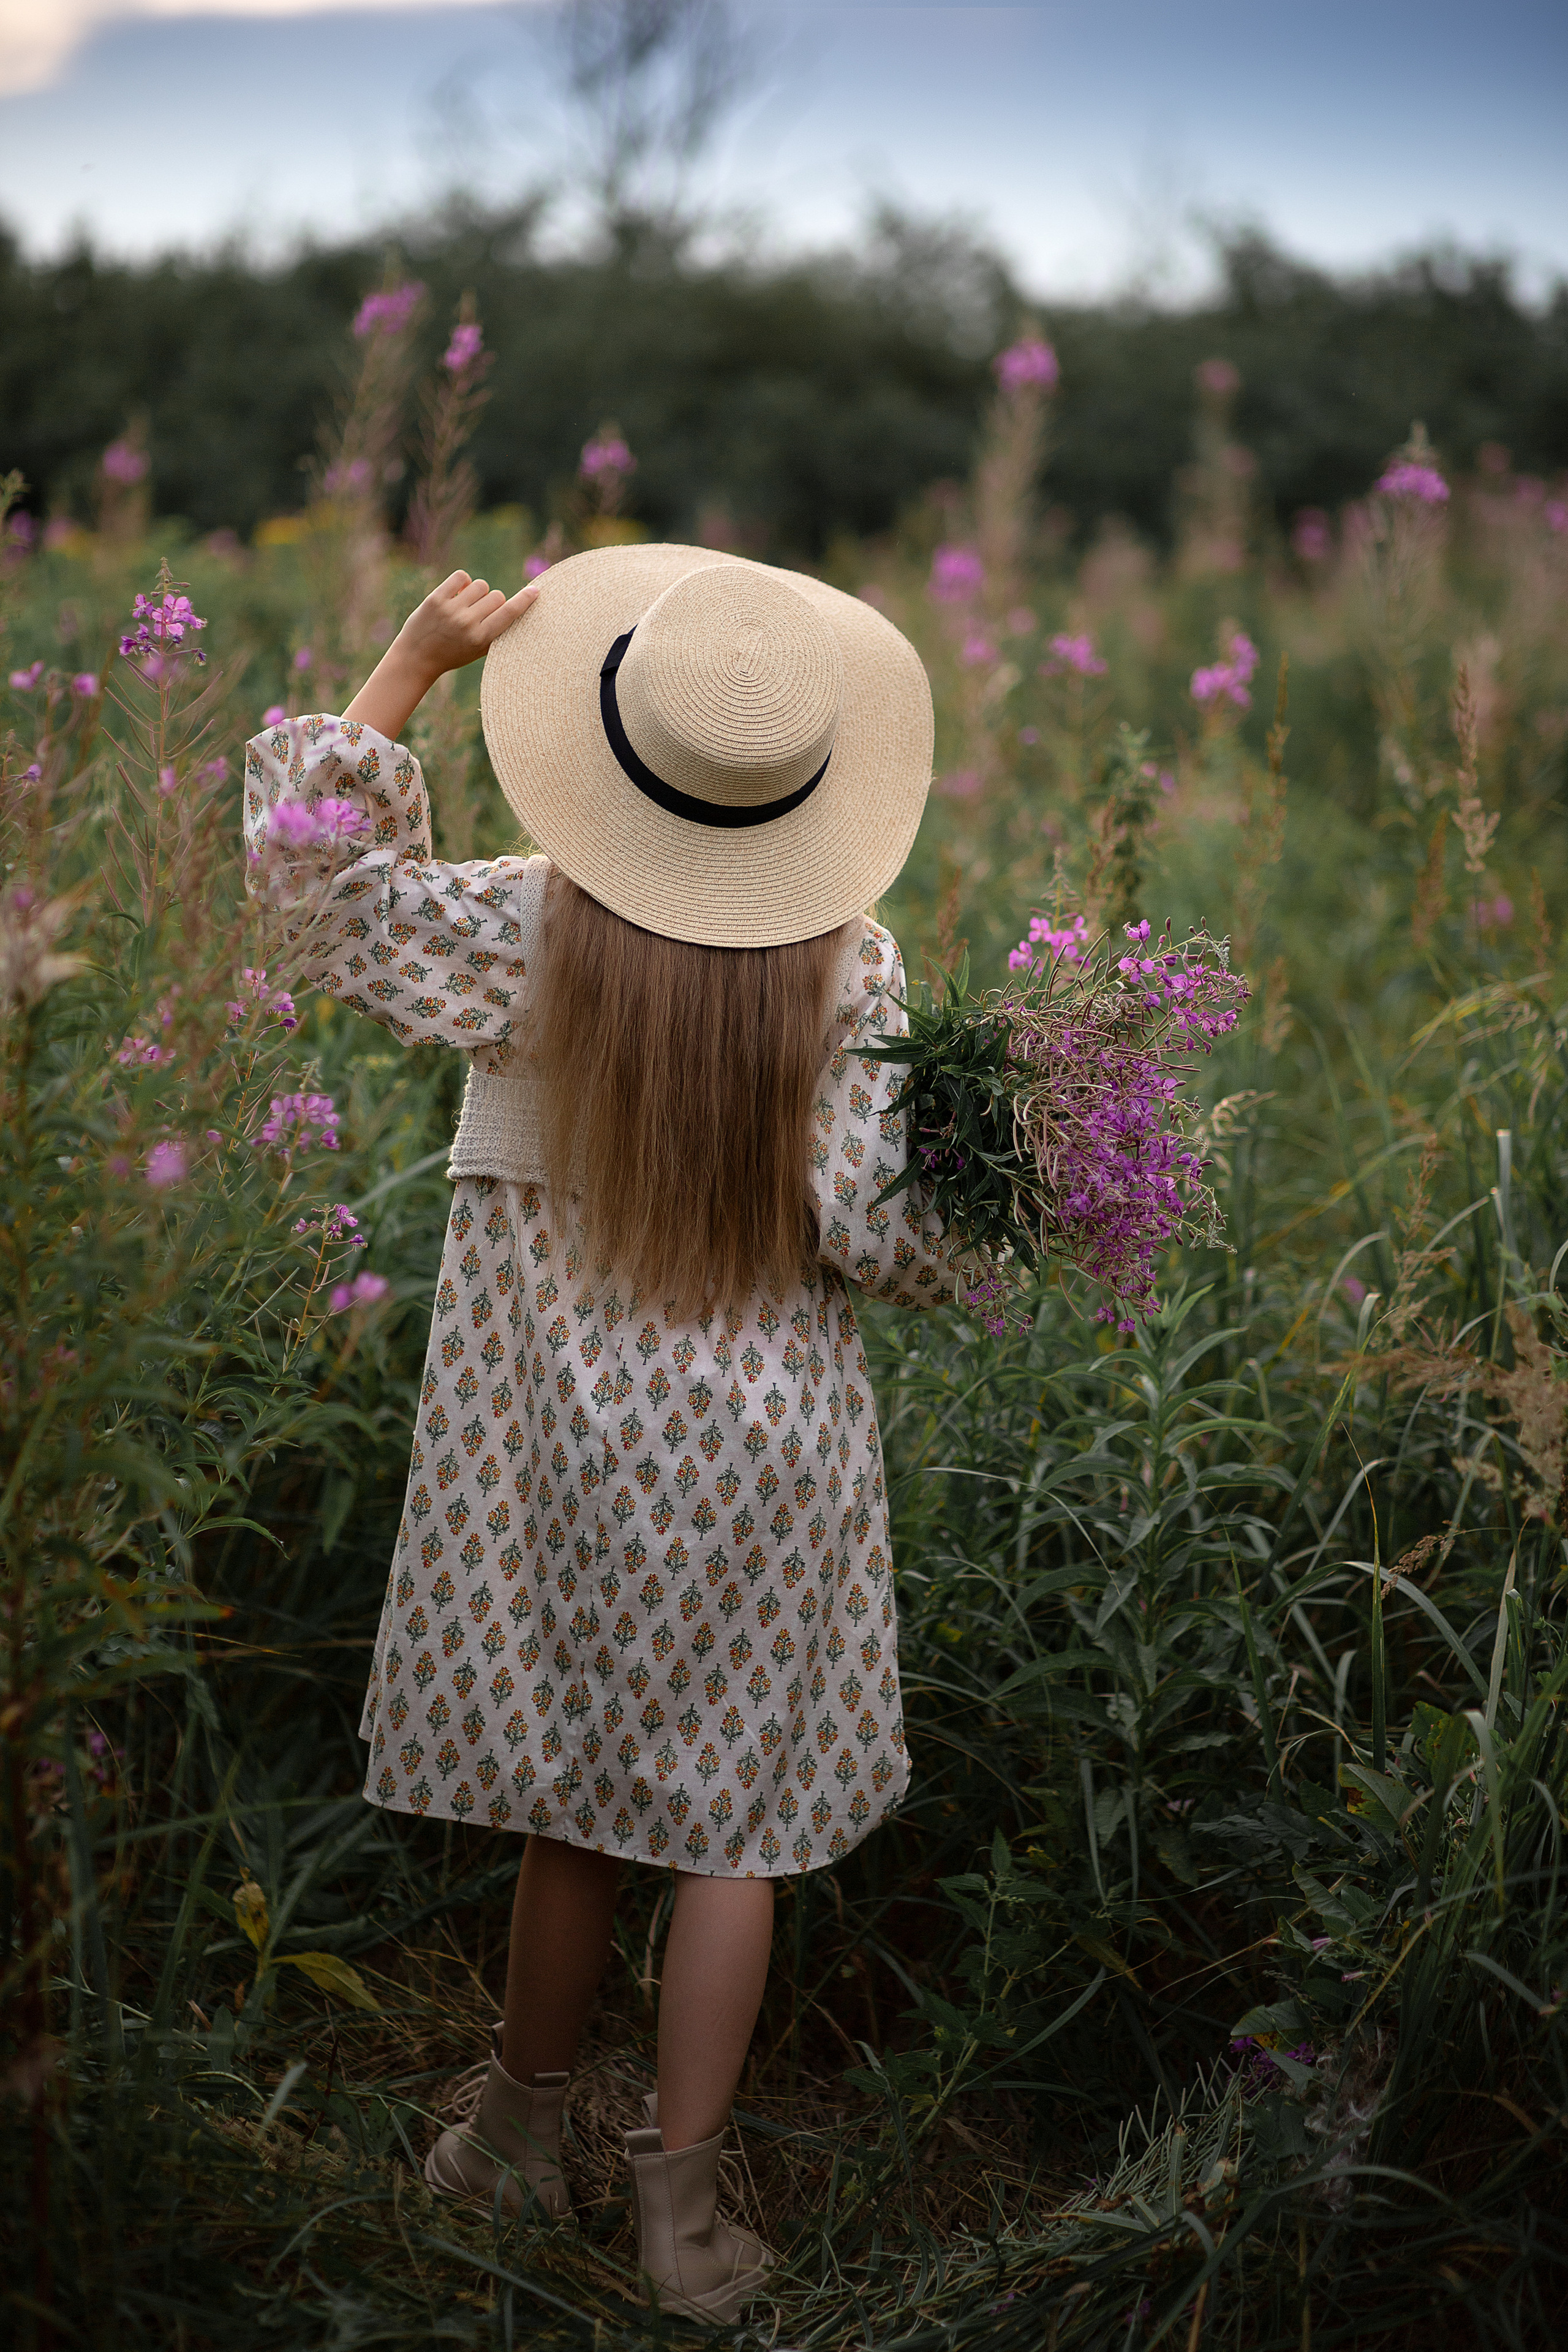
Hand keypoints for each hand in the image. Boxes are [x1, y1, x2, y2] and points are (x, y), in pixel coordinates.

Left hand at [342, 571, 538, 739]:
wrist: (417, 657)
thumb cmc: (453, 654)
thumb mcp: (478, 651)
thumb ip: (496, 632)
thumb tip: (517, 607)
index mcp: (481, 639)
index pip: (509, 614)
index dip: (524, 601)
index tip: (536, 591)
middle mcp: (467, 623)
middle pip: (496, 596)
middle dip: (492, 602)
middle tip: (479, 614)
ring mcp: (451, 610)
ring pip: (481, 585)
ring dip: (477, 592)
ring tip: (466, 604)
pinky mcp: (436, 598)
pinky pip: (462, 576)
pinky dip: (463, 582)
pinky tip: (457, 594)